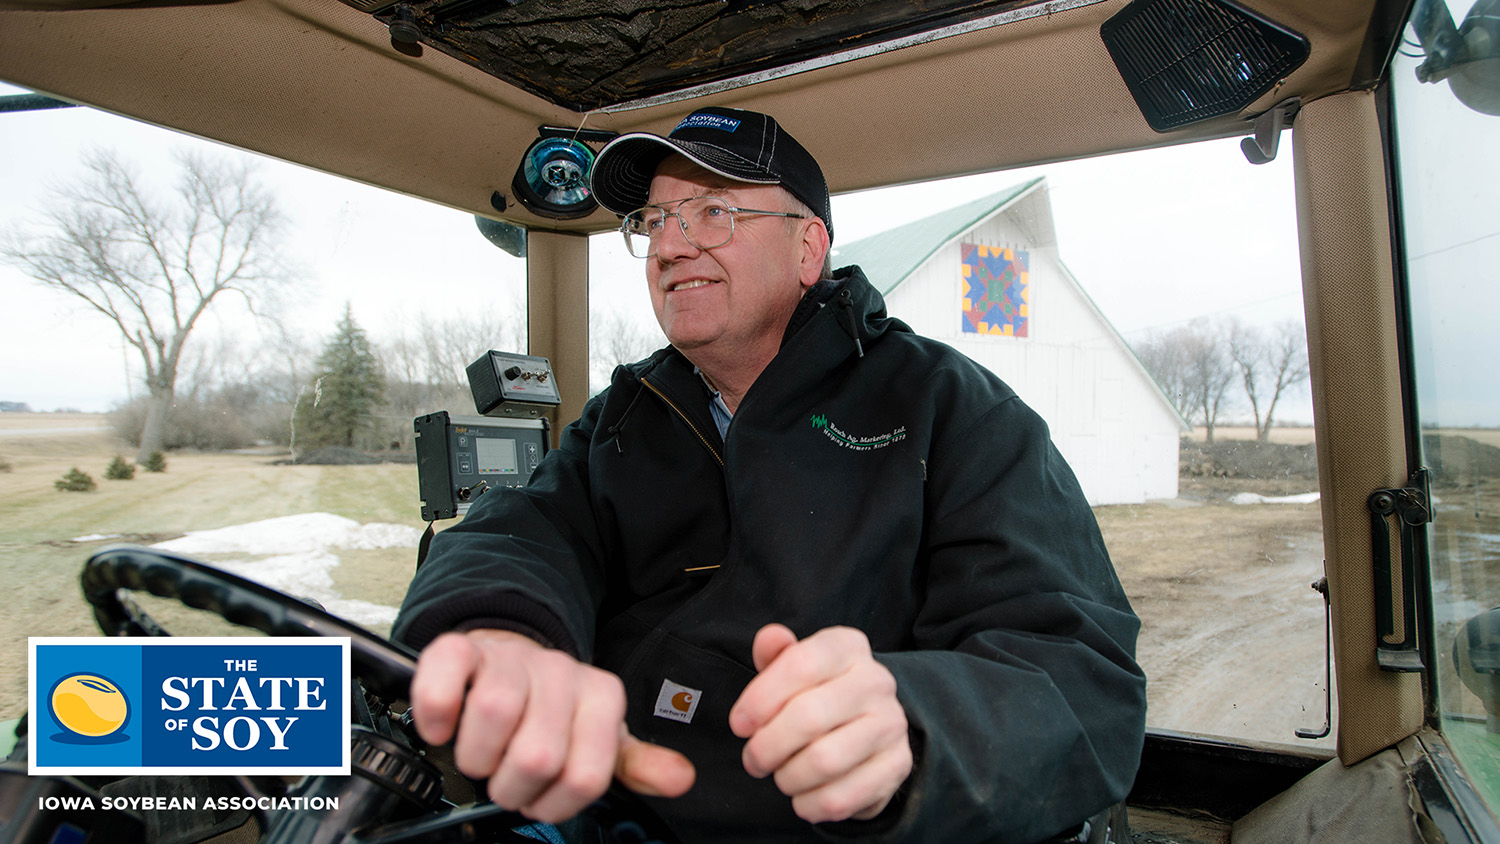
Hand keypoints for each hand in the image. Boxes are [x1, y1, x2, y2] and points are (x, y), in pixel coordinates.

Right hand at [408, 629, 695, 822]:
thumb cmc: (553, 712)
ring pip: (495, 714)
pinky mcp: (462, 650)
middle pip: (537, 755)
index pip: (585, 777)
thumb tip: (679, 778)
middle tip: (506, 779)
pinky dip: (437, 713)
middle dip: (512, 787)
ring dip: (476, 757)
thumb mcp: (599, 740)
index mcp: (601, 697)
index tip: (538, 796)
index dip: (553, 803)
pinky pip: (445, 679)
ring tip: (480, 755)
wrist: (507, 660)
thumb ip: (636, 765)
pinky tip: (443, 728)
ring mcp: (512, 659)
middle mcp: (560, 673)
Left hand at [729, 624, 912, 823]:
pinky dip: (809, 804)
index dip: (760, 699)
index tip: (739, 724)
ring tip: (781, 776)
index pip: (800, 664)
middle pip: (808, 717)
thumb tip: (769, 637)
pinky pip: (840, 797)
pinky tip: (803, 797)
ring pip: (824, 761)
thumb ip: (777, 654)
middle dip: (767, 746)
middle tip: (753, 760)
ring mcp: (891, 724)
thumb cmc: (818, 694)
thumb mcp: (795, 668)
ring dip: (788, 778)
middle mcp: (876, 681)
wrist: (870, 728)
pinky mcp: (896, 766)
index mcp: (847, 647)